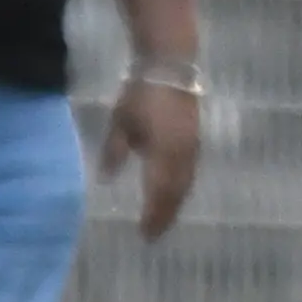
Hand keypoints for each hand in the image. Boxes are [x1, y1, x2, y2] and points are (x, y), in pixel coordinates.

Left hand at [99, 73, 201, 240]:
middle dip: (165, 216)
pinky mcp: (196, 141)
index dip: (152, 215)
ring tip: (164, 220)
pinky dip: (182, 190)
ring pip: (186, 185)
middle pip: (175, 194)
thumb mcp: (120, 122)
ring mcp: (192, 148)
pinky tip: (174, 195)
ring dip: (175, 205)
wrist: (170, 67)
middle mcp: (181, 155)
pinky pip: (190, 173)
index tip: (143, 234)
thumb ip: (115, 152)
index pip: (158, 192)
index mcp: (162, 152)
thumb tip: (106, 179)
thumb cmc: (140, 94)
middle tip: (154, 235)